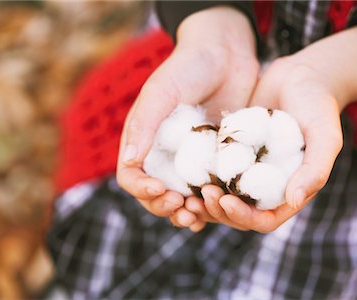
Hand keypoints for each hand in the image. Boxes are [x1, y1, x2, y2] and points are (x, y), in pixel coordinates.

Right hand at [116, 6, 258, 223]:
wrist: (226, 55)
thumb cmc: (188, 67)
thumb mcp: (161, 91)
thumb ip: (144, 124)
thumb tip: (130, 162)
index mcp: (143, 140)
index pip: (131, 176)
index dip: (142, 189)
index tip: (161, 190)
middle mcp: (164, 155)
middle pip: (155, 194)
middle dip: (164, 207)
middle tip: (183, 209)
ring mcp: (190, 160)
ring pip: (182, 197)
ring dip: (187, 212)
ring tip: (199, 216)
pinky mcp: (215, 160)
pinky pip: (209, 189)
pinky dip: (210, 203)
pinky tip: (218, 207)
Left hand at [187, 24, 356, 232]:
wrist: (299, 76)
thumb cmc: (318, 105)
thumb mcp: (325, 136)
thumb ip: (315, 169)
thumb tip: (293, 200)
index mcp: (288, 190)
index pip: (264, 219)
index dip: (244, 217)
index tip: (226, 201)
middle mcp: (265, 185)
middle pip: (238, 213)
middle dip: (219, 210)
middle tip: (202, 194)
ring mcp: (246, 170)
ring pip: (222, 196)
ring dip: (205, 200)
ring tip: (187, 192)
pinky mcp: (231, 152)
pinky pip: (213, 170)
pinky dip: (200, 176)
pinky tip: (185, 171)